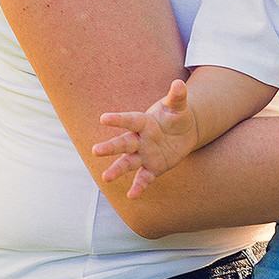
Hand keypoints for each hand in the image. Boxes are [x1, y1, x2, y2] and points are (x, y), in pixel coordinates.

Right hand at [93, 78, 199, 198]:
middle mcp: (140, 139)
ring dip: (117, 170)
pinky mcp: (153, 168)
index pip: (130, 120)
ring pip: (128, 162)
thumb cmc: (176, 116)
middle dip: (110, 148)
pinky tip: (132, 195)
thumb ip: (177, 97)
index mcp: (144, 122)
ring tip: (105, 178)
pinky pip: (144, 178)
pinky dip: (139, 186)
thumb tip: (179, 83)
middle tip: (95, 151)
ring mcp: (145, 155)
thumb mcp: (178, 106)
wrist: (184, 132)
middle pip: (123, 143)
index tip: (103, 118)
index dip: (118, 119)